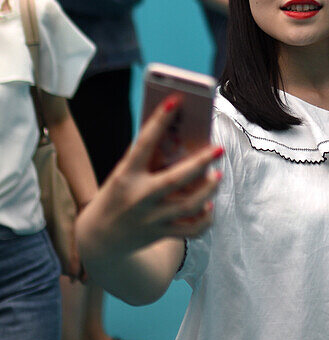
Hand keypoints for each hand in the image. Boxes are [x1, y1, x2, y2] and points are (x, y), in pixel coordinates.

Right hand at [76, 97, 221, 261]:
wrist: (98, 238)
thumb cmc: (117, 194)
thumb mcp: (123, 174)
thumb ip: (148, 159)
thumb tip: (183, 137)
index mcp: (125, 176)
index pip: (143, 144)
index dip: (159, 121)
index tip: (176, 100)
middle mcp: (138, 198)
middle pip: (174, 180)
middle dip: (199, 163)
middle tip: (218, 148)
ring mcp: (150, 219)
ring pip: (187, 206)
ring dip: (208, 190)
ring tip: (218, 176)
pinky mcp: (161, 234)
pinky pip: (191, 229)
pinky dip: (205, 218)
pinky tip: (209, 204)